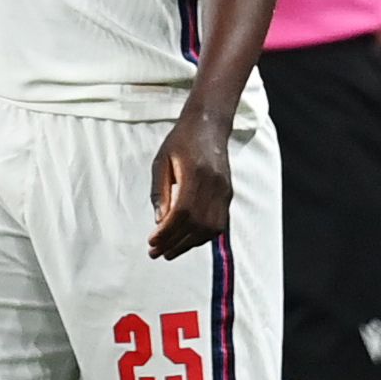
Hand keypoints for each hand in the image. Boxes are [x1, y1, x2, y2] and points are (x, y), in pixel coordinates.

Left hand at [147, 110, 234, 260]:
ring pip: (210, 228)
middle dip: (175, 243)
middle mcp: (215, 185)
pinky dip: (202, 236)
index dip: (168, 231)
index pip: (183, 212)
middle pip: (197, 224)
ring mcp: (225, 191)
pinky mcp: (228, 195)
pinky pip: (218, 224)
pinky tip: (186, 241)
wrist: (209, 126)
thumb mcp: (161, 162)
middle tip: (156, 253)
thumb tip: (159, 222)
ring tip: (169, 251)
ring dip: (189, 244)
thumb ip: (160, 192)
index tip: (152, 242)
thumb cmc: (180, 142)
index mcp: (196, 174)